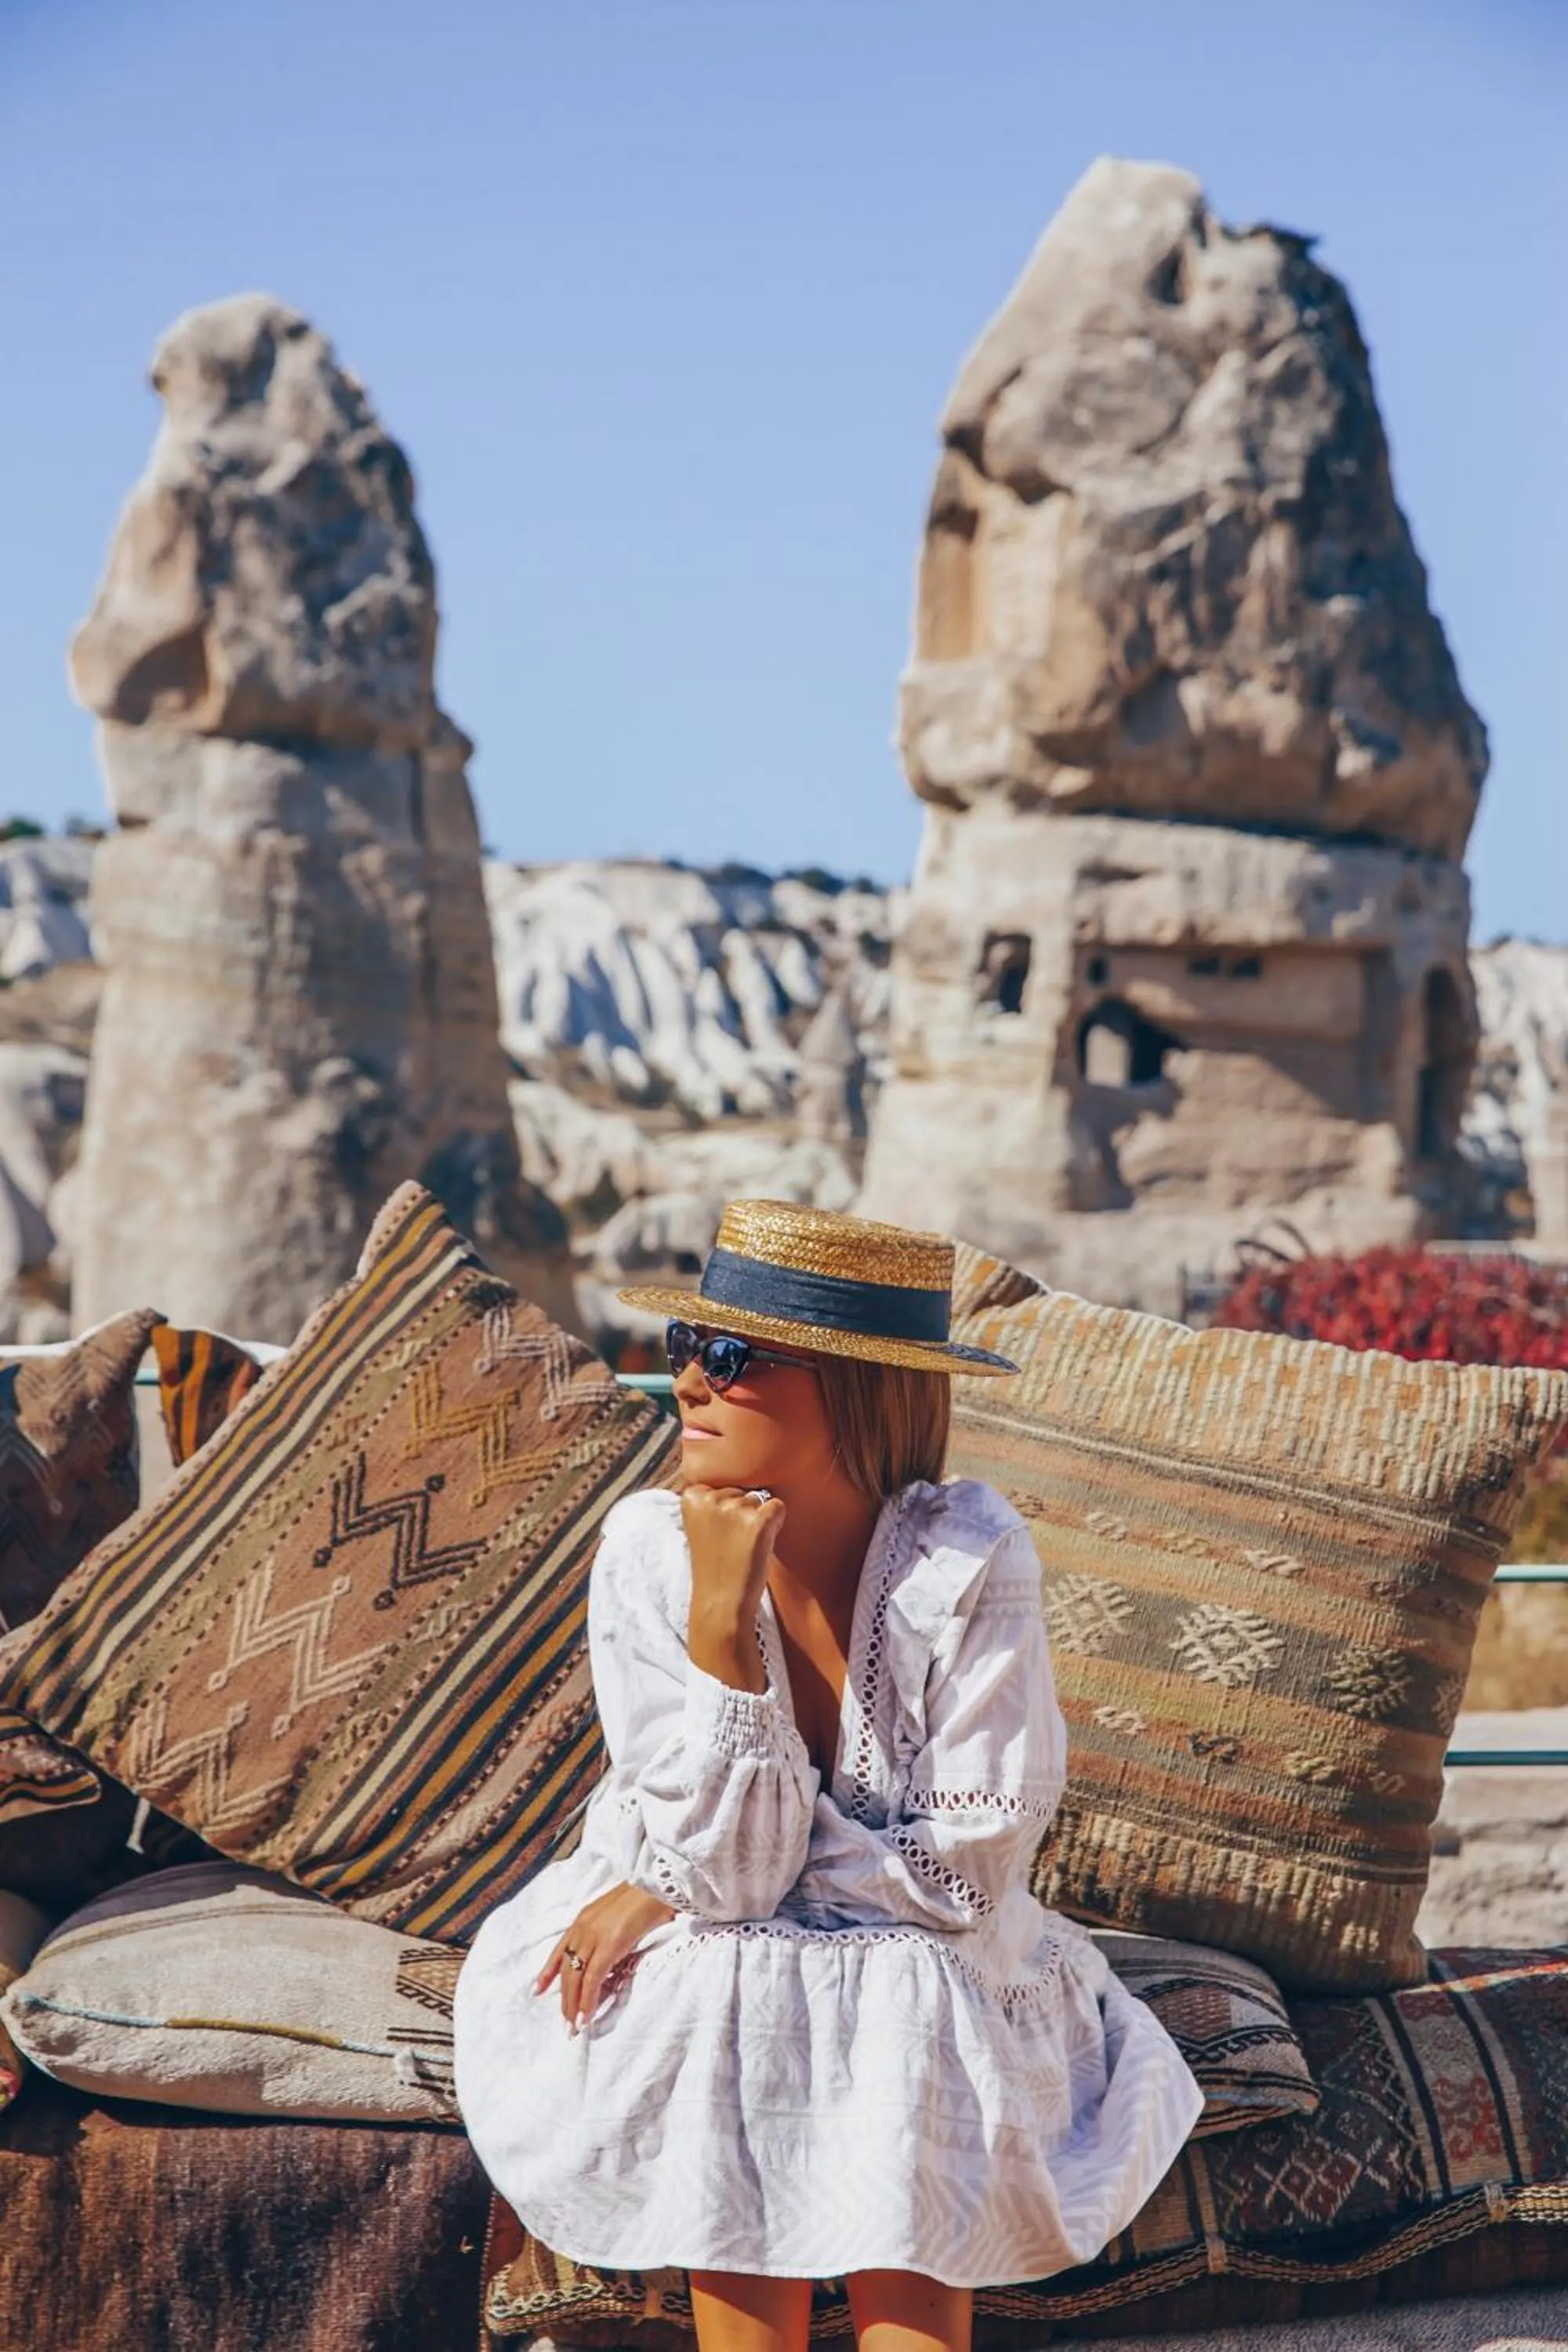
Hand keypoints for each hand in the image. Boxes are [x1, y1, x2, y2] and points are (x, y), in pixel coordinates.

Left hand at [536, 1881, 675, 2034]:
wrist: (658, 1883)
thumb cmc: (645, 1897)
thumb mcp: (618, 1915)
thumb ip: (608, 1934)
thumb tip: (609, 1956)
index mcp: (584, 1919)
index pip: (559, 1950)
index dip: (547, 1972)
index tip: (537, 1990)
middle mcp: (583, 1927)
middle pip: (567, 1969)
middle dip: (564, 1998)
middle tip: (565, 2023)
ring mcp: (594, 1935)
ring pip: (575, 1977)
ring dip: (573, 2005)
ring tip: (573, 2027)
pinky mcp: (609, 1944)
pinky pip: (592, 1979)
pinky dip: (587, 2000)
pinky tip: (585, 2016)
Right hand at [681, 1484, 786, 1688]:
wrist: (721, 1604)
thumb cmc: (714, 1566)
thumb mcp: (701, 1526)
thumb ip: (713, 1501)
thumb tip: (744, 1477)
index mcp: (691, 1496)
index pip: (722, 1483)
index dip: (725, 1510)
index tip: (716, 1535)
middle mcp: (711, 1498)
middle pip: (741, 1491)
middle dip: (742, 1514)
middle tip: (731, 1545)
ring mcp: (735, 1509)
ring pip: (759, 1499)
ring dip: (757, 1522)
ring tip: (742, 1548)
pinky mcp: (758, 1522)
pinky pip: (777, 1507)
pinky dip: (775, 1526)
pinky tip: (759, 1546)